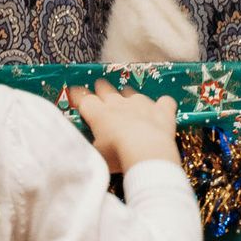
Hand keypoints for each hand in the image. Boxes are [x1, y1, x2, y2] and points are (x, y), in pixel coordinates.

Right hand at [62, 79, 180, 173]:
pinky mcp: (161, 109)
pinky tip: (162, 108)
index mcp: (99, 114)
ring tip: (129, 99)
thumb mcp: (96, 153)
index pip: (85, 100)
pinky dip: (162, 105)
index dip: (79, 96)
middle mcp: (119, 104)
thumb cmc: (116, 154)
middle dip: (102, 89)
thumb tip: (86, 146)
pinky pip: (163, 102)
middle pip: (107, 91)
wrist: (145, 149)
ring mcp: (141, 104)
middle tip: (100, 86)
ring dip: (129, 97)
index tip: (76, 93)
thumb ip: (92, 144)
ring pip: (133, 94)